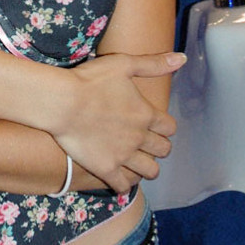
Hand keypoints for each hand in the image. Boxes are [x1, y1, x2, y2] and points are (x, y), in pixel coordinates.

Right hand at [49, 52, 182, 191]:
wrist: (62, 102)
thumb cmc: (90, 81)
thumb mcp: (124, 64)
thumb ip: (154, 64)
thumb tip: (183, 58)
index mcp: (146, 114)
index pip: (170, 128)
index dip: (164, 127)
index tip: (155, 125)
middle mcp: (139, 138)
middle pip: (163, 150)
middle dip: (159, 148)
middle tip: (147, 144)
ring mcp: (124, 155)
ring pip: (150, 171)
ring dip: (147, 168)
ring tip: (137, 163)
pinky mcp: (106, 168)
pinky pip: (124, 186)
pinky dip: (126, 184)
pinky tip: (120, 178)